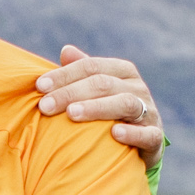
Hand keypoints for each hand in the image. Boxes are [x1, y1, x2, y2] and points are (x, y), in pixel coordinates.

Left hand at [39, 45, 166, 164]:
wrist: (141, 145)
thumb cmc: (110, 112)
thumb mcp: (97, 91)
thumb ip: (82, 72)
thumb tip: (65, 49)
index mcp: (122, 71)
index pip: (91, 67)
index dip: (64, 75)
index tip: (39, 86)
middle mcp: (137, 87)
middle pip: (103, 84)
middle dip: (71, 93)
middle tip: (45, 106)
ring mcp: (149, 111)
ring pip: (125, 103)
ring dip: (97, 108)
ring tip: (72, 114)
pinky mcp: (155, 136)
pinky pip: (147, 133)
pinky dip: (132, 133)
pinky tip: (115, 134)